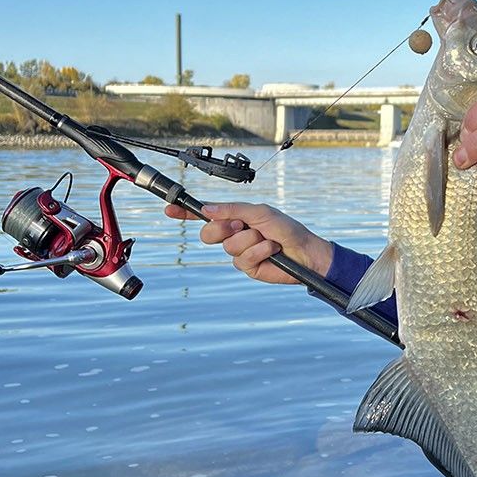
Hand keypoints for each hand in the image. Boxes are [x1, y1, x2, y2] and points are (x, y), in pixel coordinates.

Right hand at [162, 201, 333, 284]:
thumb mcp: (261, 212)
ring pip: (229, 246)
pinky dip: (259, 252)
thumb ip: (234, 209)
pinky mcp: (247, 267)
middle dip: (223, 228)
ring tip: (268, 239)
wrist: (306, 252)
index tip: (170, 209)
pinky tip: (272, 251)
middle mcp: (234, 234)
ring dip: (251, 240)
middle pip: (209, 233)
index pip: (206, 214)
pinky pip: (243, 259)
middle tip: (241, 225)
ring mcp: (239, 252)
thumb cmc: (287, 229)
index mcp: (235, 217)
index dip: (186, 212)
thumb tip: (208, 209)